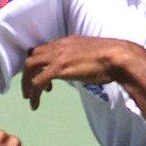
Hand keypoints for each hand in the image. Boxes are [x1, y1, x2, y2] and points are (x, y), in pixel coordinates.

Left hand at [21, 36, 140, 108]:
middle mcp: (58, 46)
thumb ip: (82, 58)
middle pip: (32, 57)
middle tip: (29, 90)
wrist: (118, 57)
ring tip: (29, 98)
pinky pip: (38, 81)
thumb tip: (82, 68)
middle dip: (27, 74)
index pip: (43, 49)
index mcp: (66, 41)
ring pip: (30, 67)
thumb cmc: (112, 58)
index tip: (43, 78)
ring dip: (26, 83)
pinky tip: (35, 104)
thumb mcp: (92, 54)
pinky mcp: (59, 68)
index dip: (39, 64)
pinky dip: (34, 93)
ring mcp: (58, 56)